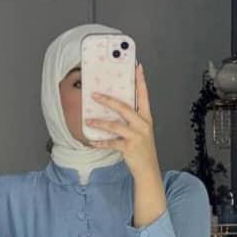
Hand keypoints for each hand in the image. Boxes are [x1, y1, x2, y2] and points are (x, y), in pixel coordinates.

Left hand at [85, 63, 159, 179]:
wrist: (148, 169)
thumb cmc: (142, 149)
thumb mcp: (141, 131)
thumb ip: (132, 119)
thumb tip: (114, 107)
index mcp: (146, 118)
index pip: (144, 95)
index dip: (140, 81)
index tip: (137, 66)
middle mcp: (142, 125)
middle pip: (124, 108)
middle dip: (108, 100)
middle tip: (94, 94)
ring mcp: (136, 136)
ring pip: (115, 126)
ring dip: (99, 123)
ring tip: (88, 121)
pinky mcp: (129, 148)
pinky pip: (111, 143)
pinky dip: (100, 142)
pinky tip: (91, 141)